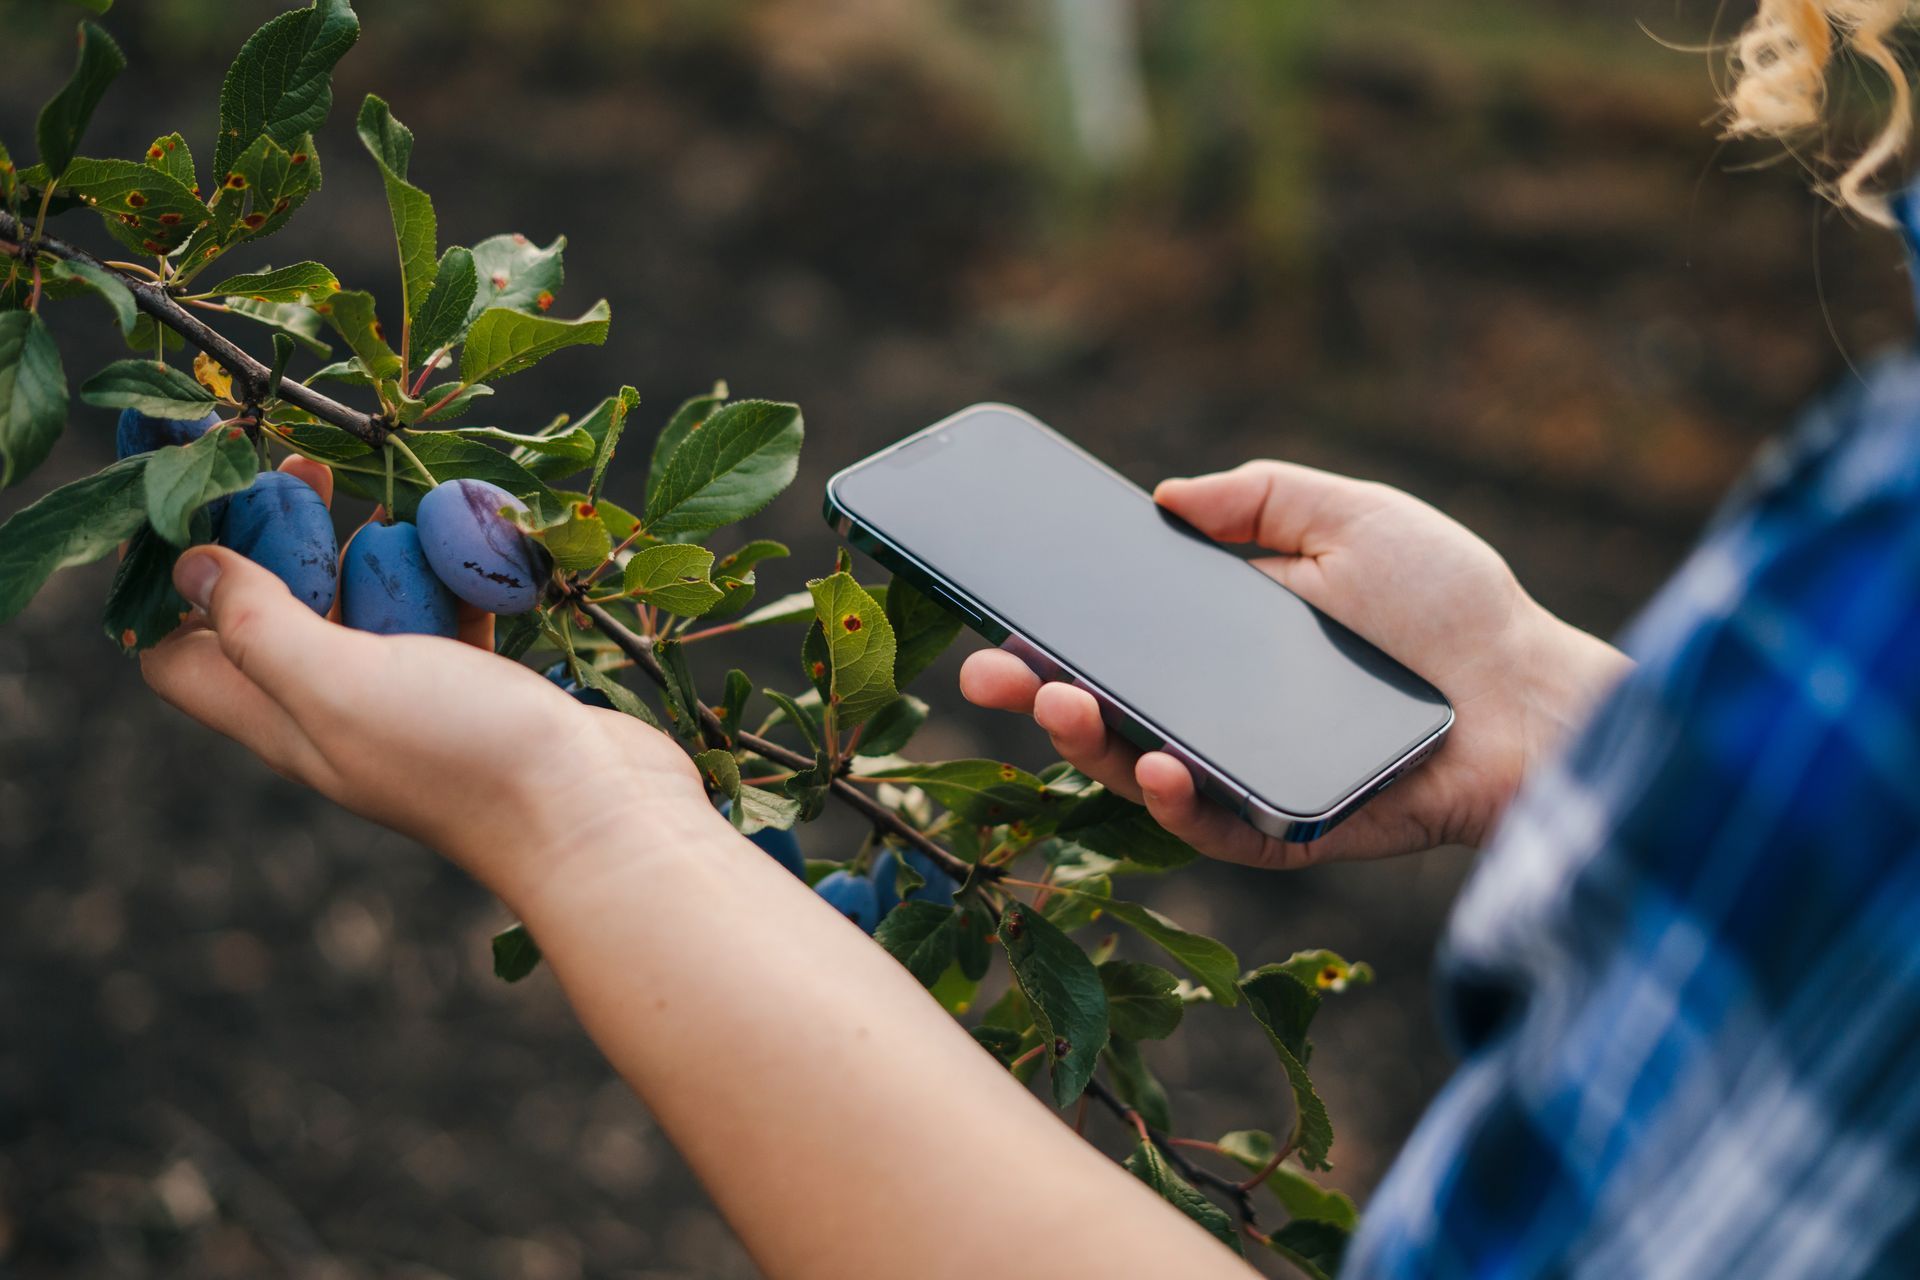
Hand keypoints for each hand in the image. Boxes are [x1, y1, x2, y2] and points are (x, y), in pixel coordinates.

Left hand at [139, 458, 704, 906]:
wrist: (595, 817)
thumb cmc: (459, 755)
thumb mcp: (337, 683)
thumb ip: (258, 625)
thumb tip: (188, 567)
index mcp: (283, 717)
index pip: (183, 658)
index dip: (176, 589)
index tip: (204, 512)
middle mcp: (336, 709)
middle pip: (276, 613)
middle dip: (281, 538)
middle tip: (308, 471)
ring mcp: (413, 698)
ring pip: (369, 605)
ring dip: (377, 548)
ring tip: (396, 491)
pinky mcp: (482, 686)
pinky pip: (448, 612)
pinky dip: (452, 571)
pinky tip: (472, 536)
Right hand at [962, 460, 1630, 867]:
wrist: (1535, 694)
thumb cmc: (1453, 605)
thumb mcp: (1354, 519)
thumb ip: (1263, 498)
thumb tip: (1165, 496)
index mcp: (1225, 638)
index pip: (1119, 634)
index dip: (1055, 623)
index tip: (999, 602)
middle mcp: (1221, 708)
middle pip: (1109, 706)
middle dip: (1036, 690)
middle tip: (986, 671)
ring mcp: (1247, 772)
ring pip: (1142, 771)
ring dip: (1090, 745)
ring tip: (1061, 705)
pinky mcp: (1286, 828)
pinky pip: (1215, 827)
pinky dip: (1178, 804)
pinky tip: (1164, 766)